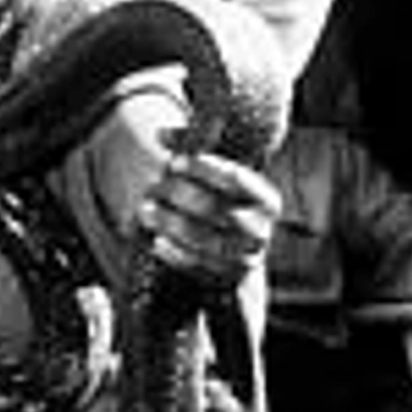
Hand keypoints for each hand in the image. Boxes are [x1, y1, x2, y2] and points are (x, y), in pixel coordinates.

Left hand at [142, 150, 281, 288]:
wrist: (237, 255)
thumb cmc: (222, 205)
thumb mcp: (215, 178)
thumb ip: (193, 151)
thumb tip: (161, 134)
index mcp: (266, 197)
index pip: (236, 178)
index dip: (204, 169)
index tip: (175, 162)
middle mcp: (262, 227)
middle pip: (216, 208)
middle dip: (180, 195)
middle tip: (153, 186)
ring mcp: (248, 256)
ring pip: (205, 238)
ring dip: (171, 223)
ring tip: (145, 210)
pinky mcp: (229, 278)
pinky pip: (199, 264)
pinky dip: (175, 252)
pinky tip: (157, 241)